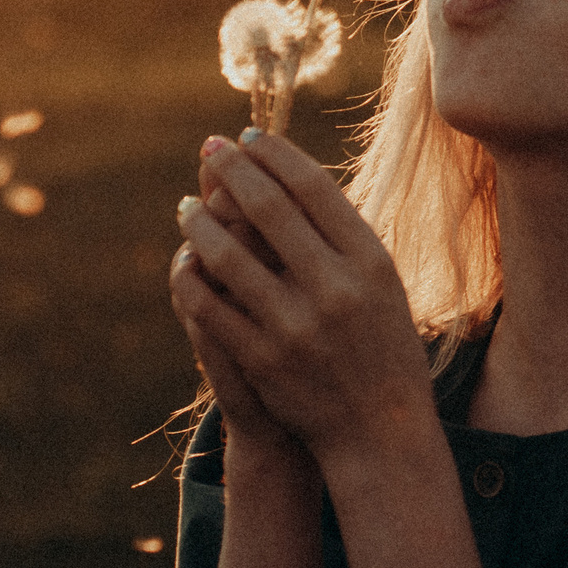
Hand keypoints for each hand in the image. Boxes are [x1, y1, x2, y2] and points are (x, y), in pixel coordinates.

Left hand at [169, 129, 434, 461]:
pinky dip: (191, 277)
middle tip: (210, 148)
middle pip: (269, 208)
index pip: (313, 187)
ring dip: (199, 221)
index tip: (250, 137)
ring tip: (187, 205)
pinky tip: (185, 260)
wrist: (381, 431)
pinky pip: (210, 306)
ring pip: (228, 254)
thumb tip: (291, 176)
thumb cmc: (382, 348)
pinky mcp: (263, 359)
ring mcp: (297, 325)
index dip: (276, 154)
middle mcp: (336, 287)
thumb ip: (343, 237)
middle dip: (232, 169)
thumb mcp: (382, 285)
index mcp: (370, 261)